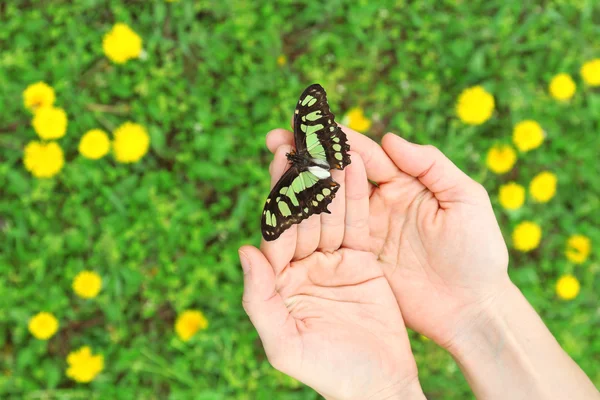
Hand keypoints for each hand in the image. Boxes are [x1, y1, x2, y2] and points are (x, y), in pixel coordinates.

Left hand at [239, 146, 424, 398]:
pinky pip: (358, 224)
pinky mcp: (360, 261)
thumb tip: (244, 250)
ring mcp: (331, 261)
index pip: (276, 229)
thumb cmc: (329, 372)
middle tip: (302, 133)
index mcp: (278, 281)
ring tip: (332, 139)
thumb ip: (259, 298)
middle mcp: (301, 266)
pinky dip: (358, 196)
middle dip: (302, 174)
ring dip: (331, 177)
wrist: (379, 386)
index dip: (278, 192)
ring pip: (330, 212)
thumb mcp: (285, 343)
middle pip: (301, 213)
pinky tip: (357, 165)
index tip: (280, 154)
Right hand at [266, 127, 509, 349]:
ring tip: (273, 163)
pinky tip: (283, 206)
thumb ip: (431, 165)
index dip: (339, 139)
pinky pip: (328, 235)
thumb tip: (390, 139)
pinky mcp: (357, 259)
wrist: (472, 308)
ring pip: (328, 201)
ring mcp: (367, 231)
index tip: (310, 123)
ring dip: (300, 183)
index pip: (367, 155)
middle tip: (276, 136)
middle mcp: (381, 203)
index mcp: (406, 183)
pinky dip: (306, 220)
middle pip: (339, 173)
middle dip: (308, 154)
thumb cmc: (479, 252)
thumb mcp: (466, 201)